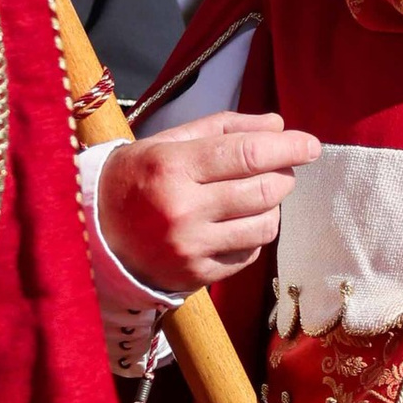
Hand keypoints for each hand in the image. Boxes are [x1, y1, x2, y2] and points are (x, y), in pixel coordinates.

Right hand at [98, 111, 320, 294]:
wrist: (92, 233)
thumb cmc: (136, 178)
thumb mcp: (168, 141)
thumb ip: (224, 128)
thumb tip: (277, 125)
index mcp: (172, 166)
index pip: (247, 154)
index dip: (288, 147)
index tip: (310, 145)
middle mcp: (182, 208)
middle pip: (264, 190)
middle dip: (284, 175)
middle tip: (281, 168)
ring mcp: (190, 247)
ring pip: (264, 225)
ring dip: (272, 207)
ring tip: (257, 196)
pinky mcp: (195, 276)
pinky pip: (249, 253)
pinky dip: (252, 235)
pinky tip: (234, 224)